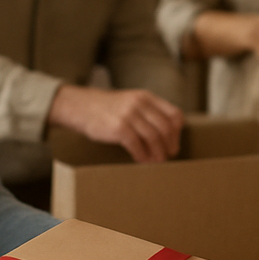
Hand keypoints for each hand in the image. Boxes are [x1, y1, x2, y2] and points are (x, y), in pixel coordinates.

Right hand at [49, 85, 183, 163]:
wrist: (81, 106)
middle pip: (166, 128)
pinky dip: (142, 155)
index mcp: (147, 97)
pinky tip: (141, 160)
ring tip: (156, 162)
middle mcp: (140, 103)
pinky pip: (136, 144)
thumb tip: (169, 137)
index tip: (173, 144)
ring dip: (157, 153)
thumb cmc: (109, 109)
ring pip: (153, 137)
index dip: (177, 133)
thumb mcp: (132, 102)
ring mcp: (128, 114)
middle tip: (167, 157)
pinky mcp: (118, 127)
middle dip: (169, 146)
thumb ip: (149, 113)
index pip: (174, 115)